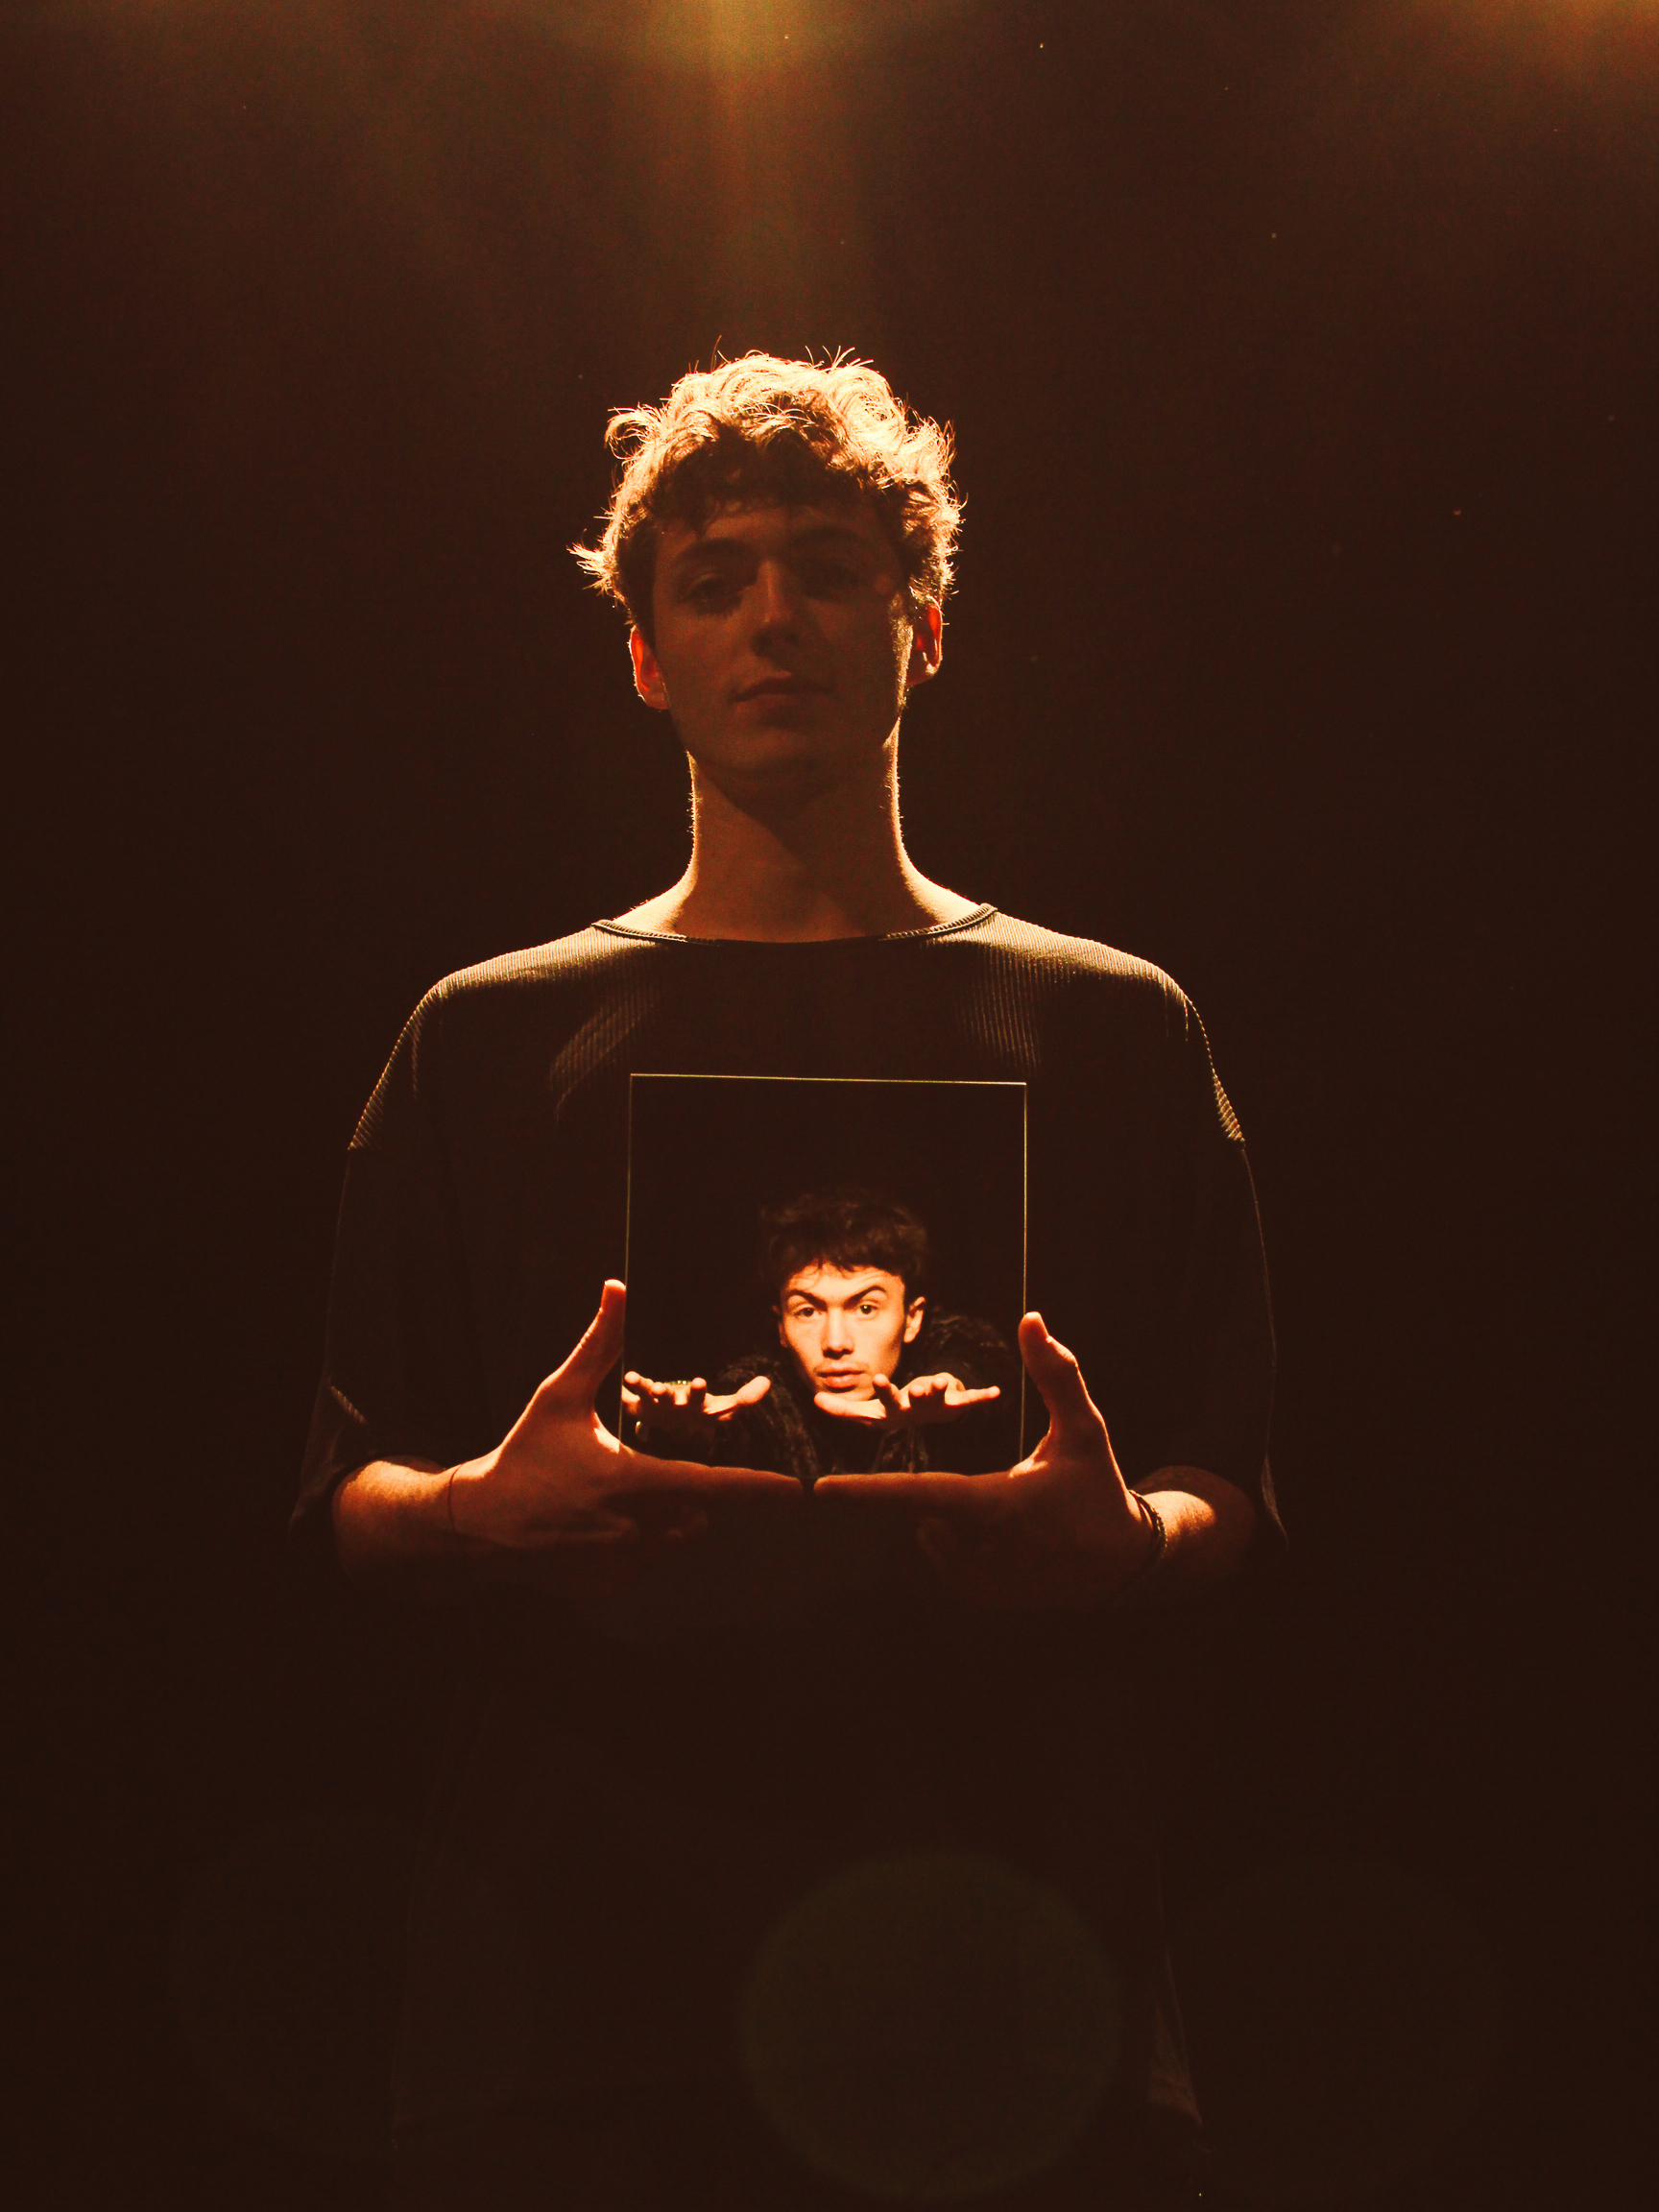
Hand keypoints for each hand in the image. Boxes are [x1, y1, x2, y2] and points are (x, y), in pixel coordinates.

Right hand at [449, 1282, 799, 1601]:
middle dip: (687, 1490)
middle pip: (697, 1512)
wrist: (480, 1522)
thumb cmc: (524, 1453)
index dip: (757, 1489)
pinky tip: (597, 1527)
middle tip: (639, 1471)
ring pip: (676, 1538)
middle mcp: (633, 1527)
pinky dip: (639, 1544)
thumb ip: (598, 1344)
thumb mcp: (559, 1395)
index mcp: (629, 1479)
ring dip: (666, 1518)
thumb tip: (617, 1288)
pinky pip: (649, 1562)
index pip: (711, 1487)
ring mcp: (622, 1562)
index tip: (796, 1492)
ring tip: (612, 1498)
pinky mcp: (611, 1585)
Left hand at [812, 1314, 1156, 1608]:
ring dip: (950, 1515)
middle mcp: (980, 1551)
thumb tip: (1031, 1318)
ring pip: (928, 1529)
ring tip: (1011, 1516)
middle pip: (924, 1505)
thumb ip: (1055, 1372)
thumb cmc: (1097, 1486)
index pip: (920, 1496)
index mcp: (997, 1505)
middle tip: (1009, 1487)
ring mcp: (977, 1582)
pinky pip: (940, 1554)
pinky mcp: (976, 1598)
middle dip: (947, 1485)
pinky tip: (1005, 1540)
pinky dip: (959, 1539)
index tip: (820, 1492)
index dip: (866, 1493)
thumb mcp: (1084, 1427)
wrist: (1120, 1562)